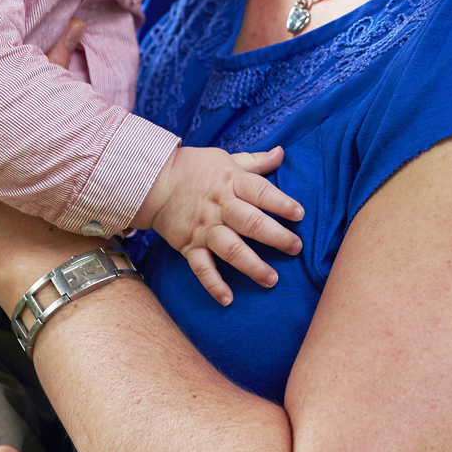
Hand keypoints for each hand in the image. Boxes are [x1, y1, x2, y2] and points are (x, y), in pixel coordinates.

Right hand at [133, 146, 303, 304]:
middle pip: (250, 222)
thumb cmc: (195, 168)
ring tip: (272, 280)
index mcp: (231, 183)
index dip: (281, 203)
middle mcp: (219, 207)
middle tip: (295, 248)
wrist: (152, 181)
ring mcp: (204, 229)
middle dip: (276, 237)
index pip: (260, 192)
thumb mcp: (227, 159)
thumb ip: (256, 162)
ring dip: (252, 265)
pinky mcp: (189, 246)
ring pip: (231, 249)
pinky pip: (202, 268)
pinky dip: (213, 284)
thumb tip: (281, 152)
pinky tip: (228, 299)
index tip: (299, 214)